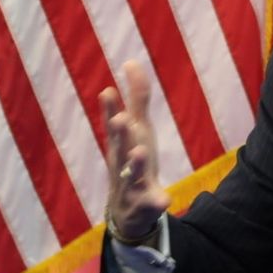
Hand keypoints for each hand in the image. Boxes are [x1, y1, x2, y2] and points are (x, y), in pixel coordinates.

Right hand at [100, 61, 170, 240]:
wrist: (126, 211)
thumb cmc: (131, 160)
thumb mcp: (137, 129)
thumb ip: (136, 98)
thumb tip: (131, 61)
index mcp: (121, 144)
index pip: (113, 125)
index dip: (110, 109)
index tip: (107, 91)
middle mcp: (123, 162)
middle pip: (120, 146)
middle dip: (119, 132)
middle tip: (120, 118)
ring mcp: (131, 185)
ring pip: (132, 175)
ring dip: (136, 163)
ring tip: (140, 150)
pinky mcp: (144, 204)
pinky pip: (151, 203)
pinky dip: (157, 201)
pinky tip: (164, 199)